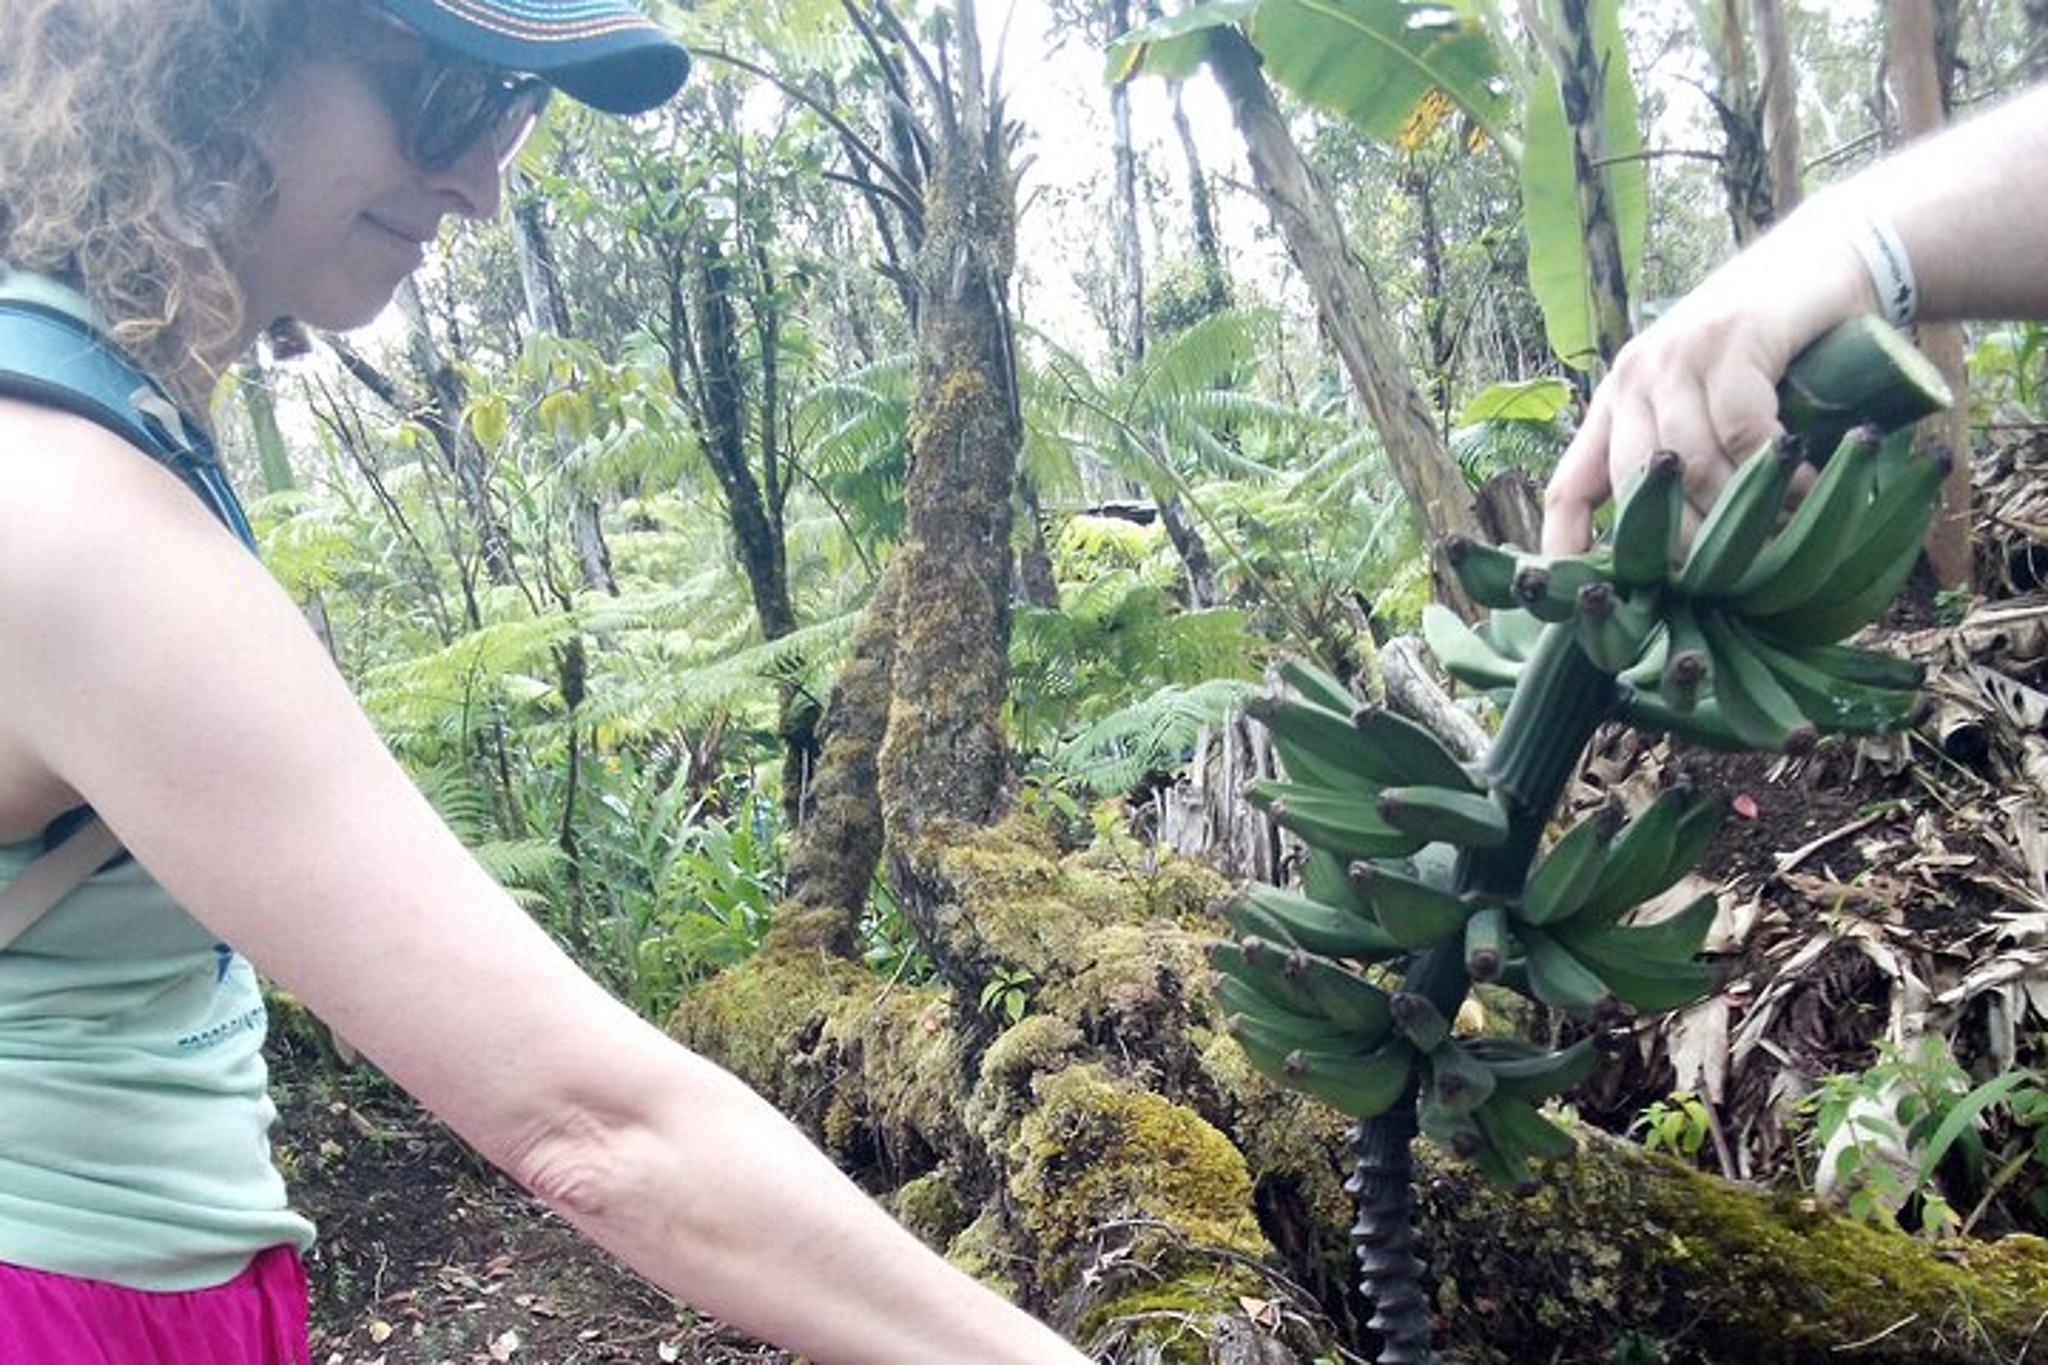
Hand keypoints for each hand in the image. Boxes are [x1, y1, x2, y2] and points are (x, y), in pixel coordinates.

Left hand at [1540, 225, 1873, 555]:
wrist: (1830, 256)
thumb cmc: (1773, 351)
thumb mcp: (1713, 408)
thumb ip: (1692, 467)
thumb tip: (1696, 564)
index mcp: (1616, 404)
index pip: (1569, 485)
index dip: (1564, 547)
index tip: (1579, 599)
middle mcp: (1634, 379)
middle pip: (1636, 488)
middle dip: (1681, 544)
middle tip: (1727, 579)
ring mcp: (1678, 356)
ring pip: (1690, 466)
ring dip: (1738, 512)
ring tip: (1780, 532)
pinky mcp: (1731, 339)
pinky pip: (1741, 430)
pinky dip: (1775, 470)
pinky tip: (1805, 485)